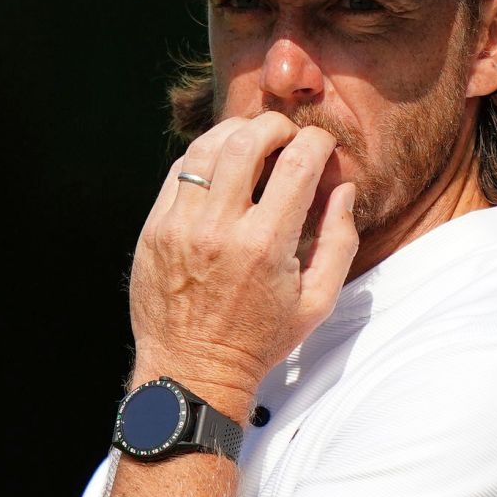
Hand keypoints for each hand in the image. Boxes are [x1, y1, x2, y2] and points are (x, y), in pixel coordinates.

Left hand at [129, 112, 359, 418]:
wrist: (192, 371)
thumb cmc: (260, 340)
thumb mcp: (317, 301)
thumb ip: (339, 241)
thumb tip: (342, 188)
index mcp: (265, 245)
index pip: (298, 162)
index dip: (317, 142)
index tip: (322, 146)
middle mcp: (219, 229)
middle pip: (248, 141)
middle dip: (276, 125)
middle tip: (287, 135)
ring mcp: (180, 227)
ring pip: (206, 147)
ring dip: (236, 133)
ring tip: (253, 141)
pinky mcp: (153, 230)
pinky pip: (178, 172)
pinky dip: (203, 157)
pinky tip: (220, 165)